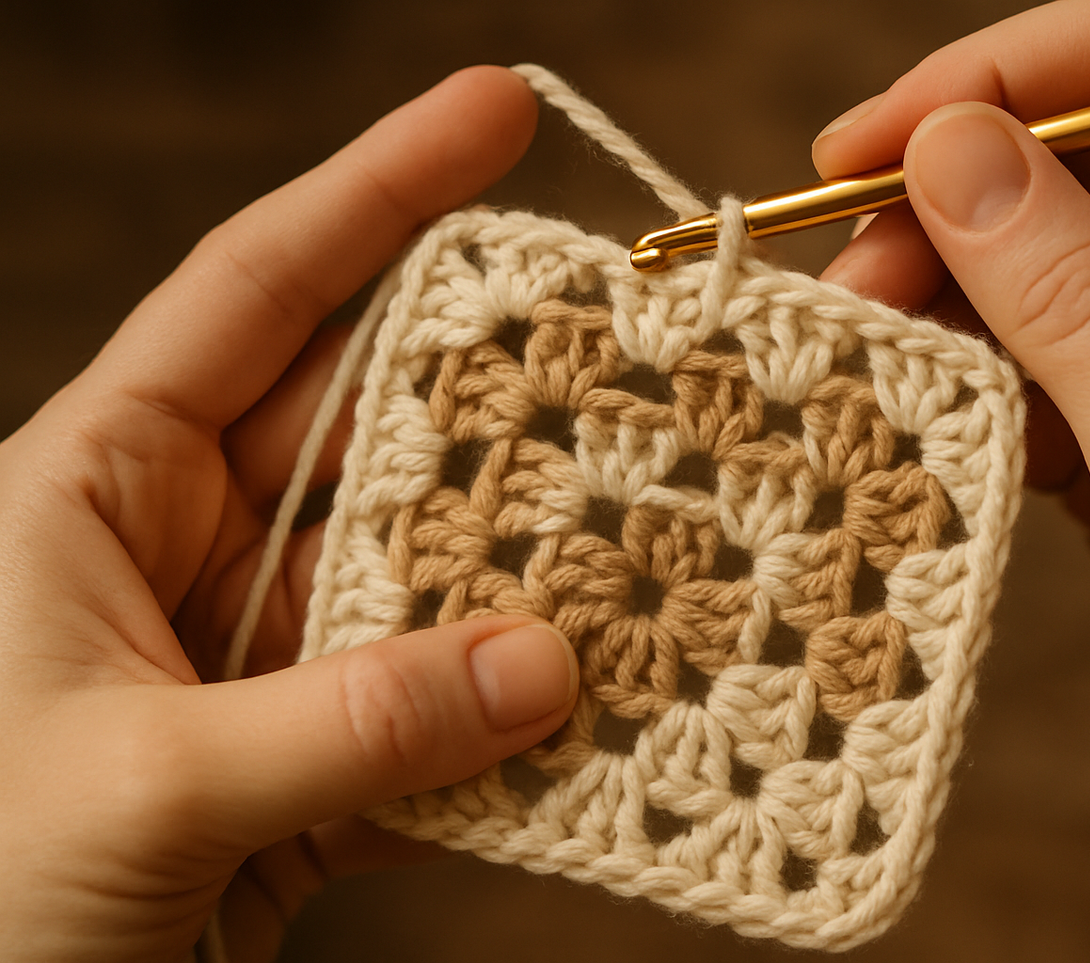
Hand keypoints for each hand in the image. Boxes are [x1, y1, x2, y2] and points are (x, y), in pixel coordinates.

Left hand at [0, 66, 578, 962]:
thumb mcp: (132, 786)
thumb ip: (342, 725)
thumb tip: (540, 664)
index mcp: (95, 490)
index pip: (258, 295)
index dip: (378, 189)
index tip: (497, 111)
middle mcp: (187, 552)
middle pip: (375, 429)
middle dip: (503, 396)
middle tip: (637, 359)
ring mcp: (259, 658)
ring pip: (425, 580)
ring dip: (528, 580)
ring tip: (652, 547)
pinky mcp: (307, 764)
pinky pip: (432, 714)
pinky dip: (511, 723)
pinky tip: (594, 709)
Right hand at [814, 0, 1089, 958]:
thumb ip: (1068, 295)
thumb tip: (952, 149)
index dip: (1006, 78)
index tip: (874, 141)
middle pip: (1085, 162)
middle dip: (952, 199)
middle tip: (844, 270)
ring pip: (1048, 265)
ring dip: (944, 294)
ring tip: (856, 344)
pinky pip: (1040, 363)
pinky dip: (967, 379)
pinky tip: (909, 411)